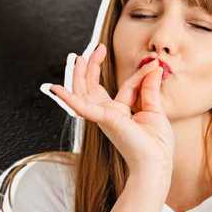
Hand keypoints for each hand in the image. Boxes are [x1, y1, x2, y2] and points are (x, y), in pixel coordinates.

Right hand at [42, 43, 174, 186]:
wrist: (155, 163)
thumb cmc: (155, 144)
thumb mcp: (155, 110)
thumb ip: (150, 89)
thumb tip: (154, 67)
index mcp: (120, 112)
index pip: (126, 86)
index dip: (141, 74)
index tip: (155, 65)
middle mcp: (108, 114)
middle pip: (93, 87)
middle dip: (91, 67)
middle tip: (97, 48)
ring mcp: (103, 117)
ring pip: (84, 92)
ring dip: (79, 74)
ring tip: (78, 57)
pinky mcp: (104, 120)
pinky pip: (83, 108)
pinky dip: (69, 99)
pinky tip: (55, 89)